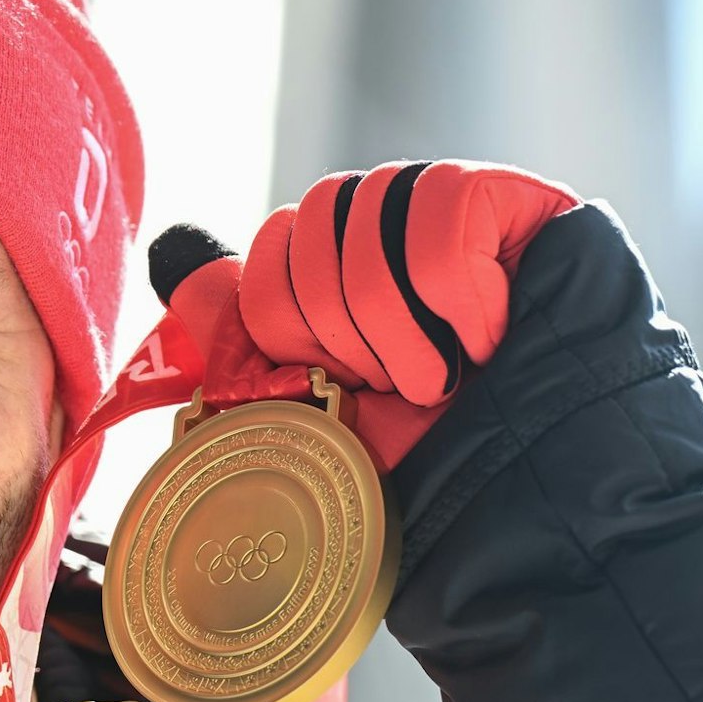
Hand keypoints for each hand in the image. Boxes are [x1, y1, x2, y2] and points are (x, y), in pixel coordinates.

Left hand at [151, 160, 579, 468]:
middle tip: (393, 387)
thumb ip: (242, 329)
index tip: (336, 385)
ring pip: (365, 218)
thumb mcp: (307, 405)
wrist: (528, 500)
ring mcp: (450, 205)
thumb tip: (174, 256)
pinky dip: (455, 302)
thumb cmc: (419, 462)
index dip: (288, 324)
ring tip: (442, 379)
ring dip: (395, 329)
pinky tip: (486, 343)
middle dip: (338, 329)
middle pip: (308, 220)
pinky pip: (441, 213)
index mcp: (334, 262)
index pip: (269, 243)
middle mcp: (386, 222)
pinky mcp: (516, 200)